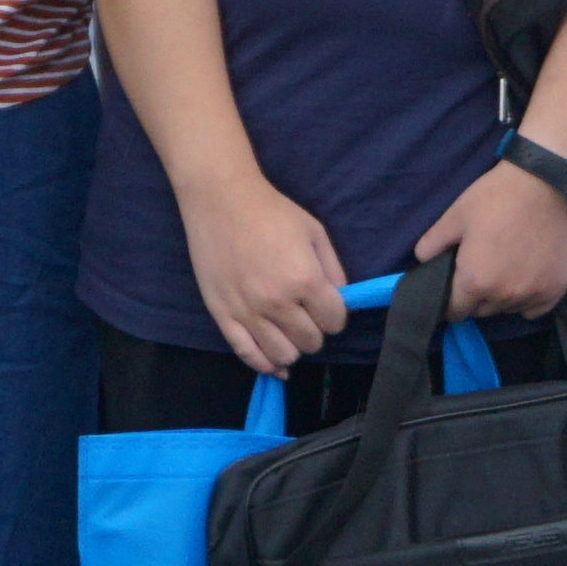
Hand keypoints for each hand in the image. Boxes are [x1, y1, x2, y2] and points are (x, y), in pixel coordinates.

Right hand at [180, 173, 354, 375]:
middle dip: (315, 331)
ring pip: (282, 355)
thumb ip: (334, 270)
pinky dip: (265, 365)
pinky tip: (275, 364)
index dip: (335, 316)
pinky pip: (247, 354)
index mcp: (304, 279)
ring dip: (292, 348)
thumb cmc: (272, 212)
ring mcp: (248, 311)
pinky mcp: (223, 315)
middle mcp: (277, 302)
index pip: (335, 322)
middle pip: (311, 342)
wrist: (221, 200)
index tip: (327, 307)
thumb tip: (345, 302)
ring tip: (289, 332)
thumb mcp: (315, 233)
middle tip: (307, 316)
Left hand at [416, 157, 566, 324]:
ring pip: (508, 308)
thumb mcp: (455, 215)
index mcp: (475, 281)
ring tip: (504, 268)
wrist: (547, 182)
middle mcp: (504, 296)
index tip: (454, 285)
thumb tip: (422, 261)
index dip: (449, 301)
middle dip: (475, 296)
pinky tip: (526, 276)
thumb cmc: (497, 197)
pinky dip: (527, 299)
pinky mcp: (556, 290)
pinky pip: (534, 308)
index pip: (454, 312)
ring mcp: (533, 295)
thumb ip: (431, 244)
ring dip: (501, 296)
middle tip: (480, 268)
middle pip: (481, 311)